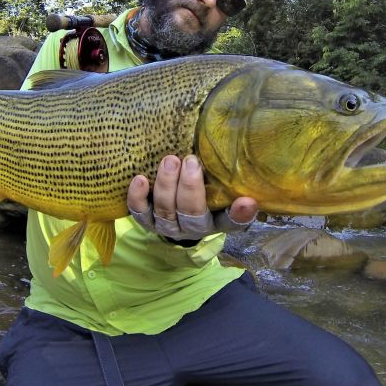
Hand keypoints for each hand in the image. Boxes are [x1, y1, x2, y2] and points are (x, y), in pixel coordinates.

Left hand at [127, 154, 256, 240]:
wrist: (179, 216)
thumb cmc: (206, 195)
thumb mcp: (220, 189)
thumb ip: (228, 179)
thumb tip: (240, 158)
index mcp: (218, 221)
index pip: (232, 221)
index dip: (239, 214)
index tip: (247, 201)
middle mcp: (194, 227)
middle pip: (191, 213)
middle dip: (190, 188)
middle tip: (191, 161)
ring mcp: (169, 226)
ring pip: (165, 210)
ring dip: (166, 185)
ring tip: (170, 161)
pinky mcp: (148, 222)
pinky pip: (140, 212)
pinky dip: (138, 197)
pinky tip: (140, 179)